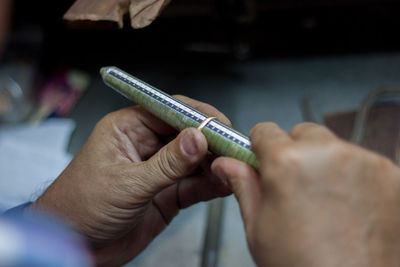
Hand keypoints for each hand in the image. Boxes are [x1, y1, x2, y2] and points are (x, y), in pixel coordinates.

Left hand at [30, 95, 230, 265]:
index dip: (196, 115)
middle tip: (233, 147)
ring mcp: (158, 170)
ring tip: (233, 167)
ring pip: (194, 160)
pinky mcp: (167, 194)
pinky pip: (193, 185)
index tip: (219, 123)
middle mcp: (145, 145)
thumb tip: (197, 138)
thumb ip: (167, 163)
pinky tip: (223, 184)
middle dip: (211, 140)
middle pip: (186, 134)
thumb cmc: (81, 207)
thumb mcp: (127, 184)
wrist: (74, 248)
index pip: (168, 110)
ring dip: (214, 164)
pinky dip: (210, 185)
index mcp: (127, 129)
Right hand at [212, 122, 399, 266]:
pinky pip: (361, 161)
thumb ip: (243, 186)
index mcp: (288, 164)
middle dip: (294, 152)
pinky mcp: (390, 173)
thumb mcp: (259, 229)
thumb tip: (226, 165)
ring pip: (333, 146)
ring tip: (324, 201)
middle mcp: (328, 154)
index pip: (266, 130)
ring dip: (324, 163)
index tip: (263, 158)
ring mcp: (363, 161)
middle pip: (302, 133)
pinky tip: (348, 205)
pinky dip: (353, 176)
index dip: (260, 146)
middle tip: (295, 184)